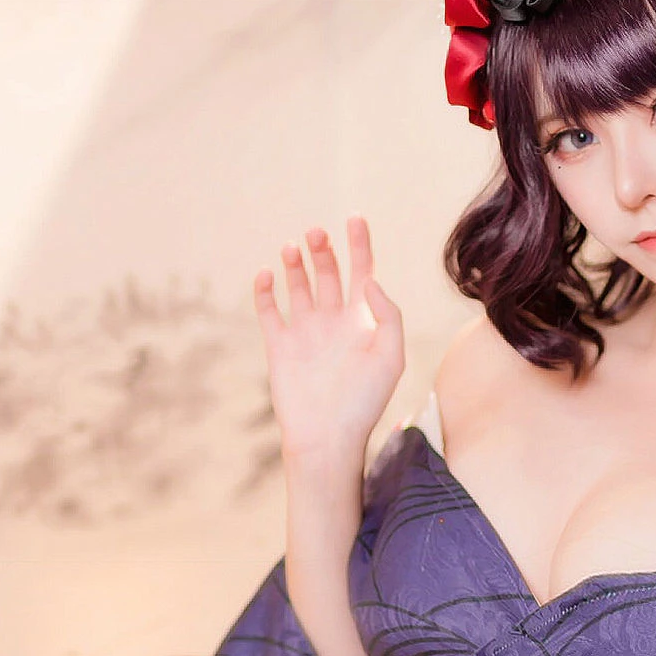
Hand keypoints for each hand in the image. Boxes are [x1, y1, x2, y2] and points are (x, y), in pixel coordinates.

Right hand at [254, 216, 404, 471]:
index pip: (363, 272)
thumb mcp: (390, 357)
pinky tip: (267, 274)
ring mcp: (306, 332)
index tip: (354, 218)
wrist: (327, 438)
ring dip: (296, 264)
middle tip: (316, 235)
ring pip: (299, 285)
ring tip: (294, 248)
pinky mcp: (279, 346)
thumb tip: (370, 280)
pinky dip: (265, 290)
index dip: (360, 244)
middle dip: (323, 250)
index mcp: (363, 322)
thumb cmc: (364, 403)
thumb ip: (387, 315)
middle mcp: (334, 322)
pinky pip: (269, 311)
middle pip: (329, 273)